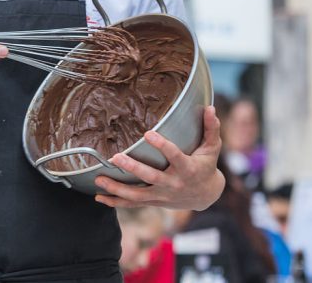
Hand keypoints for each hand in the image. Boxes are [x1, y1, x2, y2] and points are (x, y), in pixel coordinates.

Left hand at [94, 105, 224, 209]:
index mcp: (187, 168)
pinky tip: (99, 197)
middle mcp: (173, 184)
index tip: (149, 133)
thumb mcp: (212, 148)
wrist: (206, 195)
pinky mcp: (154, 201)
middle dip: (133, 168)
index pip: (175, 156)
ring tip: (99, 179)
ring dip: (118, 188)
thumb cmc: (205, 166)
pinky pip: (133, 204)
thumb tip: (210, 108)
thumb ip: (211, 128)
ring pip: (138, 195)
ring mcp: (162, 195)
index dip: (162, 145)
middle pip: (151, 177)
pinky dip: (116, 202)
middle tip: (115, 157)